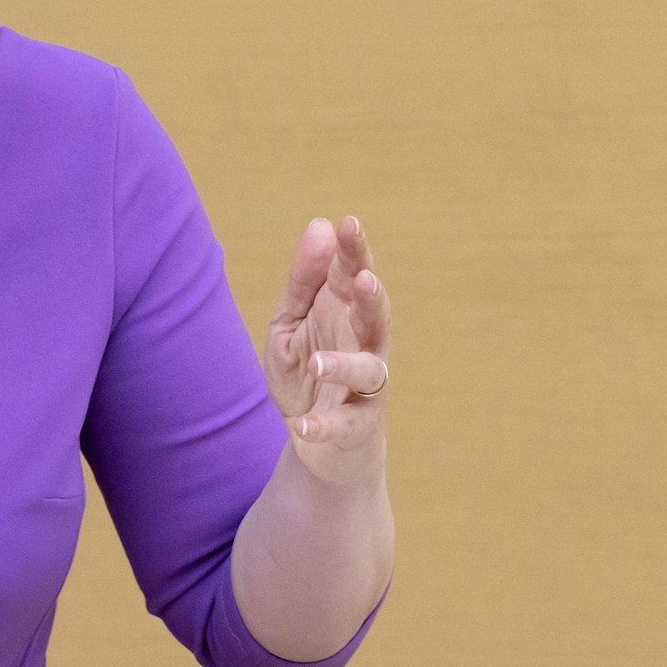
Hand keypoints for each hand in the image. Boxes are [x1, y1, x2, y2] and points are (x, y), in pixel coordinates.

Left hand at [262, 216, 390, 489]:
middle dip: (371, 297)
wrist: (318, 442)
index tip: (348, 224)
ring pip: (367, 371)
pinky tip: (304, 425)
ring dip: (345, 366)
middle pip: (375, 316)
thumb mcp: (291, 320)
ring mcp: (364, 388)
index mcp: (345, 311)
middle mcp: (363, 344)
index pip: (354, 273)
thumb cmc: (306, 370)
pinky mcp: (355, 427)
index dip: (354, 251)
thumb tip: (321, 225)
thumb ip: (304, 280)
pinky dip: (323, 426)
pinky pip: (343, 425)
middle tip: (364, 279)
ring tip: (318, 364)